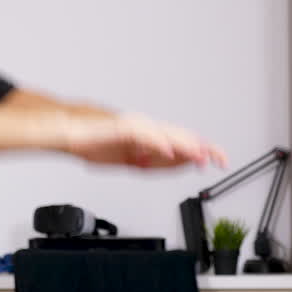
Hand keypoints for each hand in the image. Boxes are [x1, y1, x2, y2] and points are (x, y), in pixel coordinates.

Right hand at [63, 112, 227, 169]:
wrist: (71, 133)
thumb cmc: (96, 144)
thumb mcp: (133, 162)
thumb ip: (156, 164)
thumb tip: (178, 166)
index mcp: (152, 136)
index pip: (184, 142)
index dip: (204, 151)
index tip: (220, 162)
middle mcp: (148, 128)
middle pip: (181, 136)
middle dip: (202, 149)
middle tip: (218, 161)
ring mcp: (137, 126)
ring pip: (167, 135)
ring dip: (185, 147)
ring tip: (199, 157)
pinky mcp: (123, 127)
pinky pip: (144, 135)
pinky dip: (158, 144)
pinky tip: (168, 152)